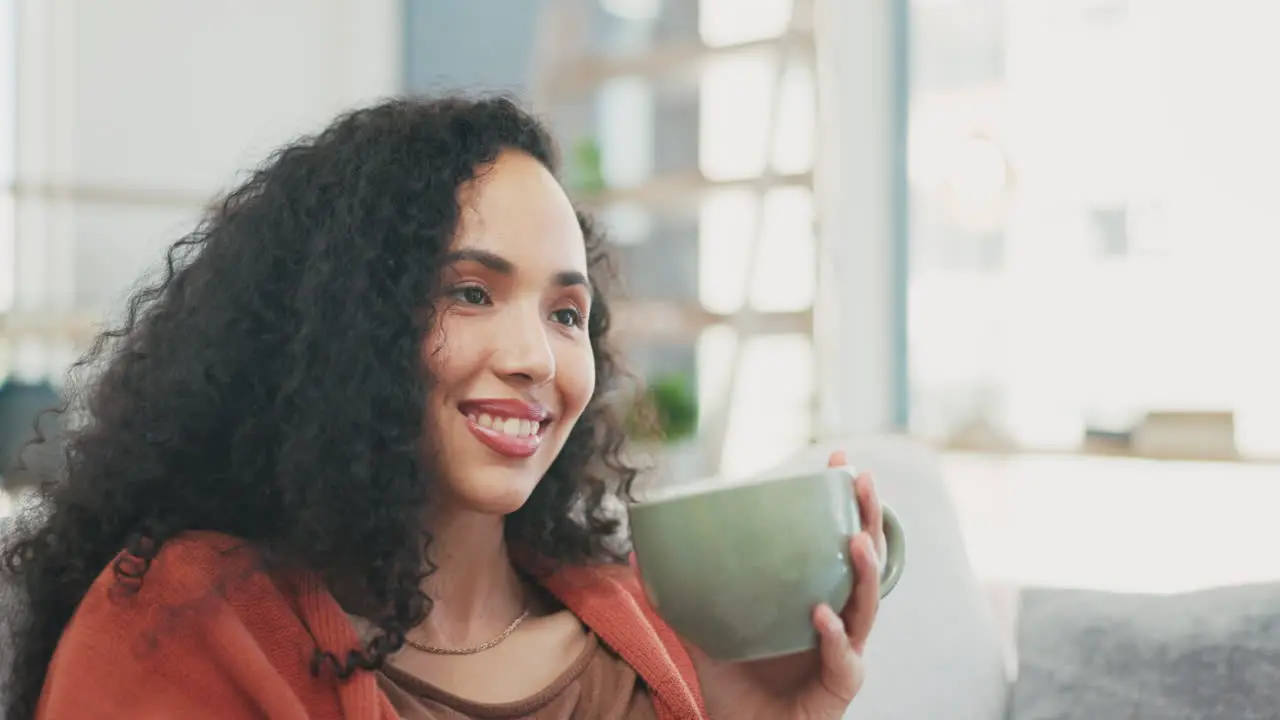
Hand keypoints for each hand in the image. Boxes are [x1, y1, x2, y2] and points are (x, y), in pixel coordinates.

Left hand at [685, 450, 884, 719]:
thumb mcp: (706, 634)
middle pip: (867, 563)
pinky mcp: (840, 688)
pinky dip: (834, 636)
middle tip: (862, 482)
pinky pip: (844, 659)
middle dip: (869, 519)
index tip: (840, 461)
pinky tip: (822, 614)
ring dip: (865, 572)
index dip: (845, 503)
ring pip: (867, 607)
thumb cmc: (737, 687)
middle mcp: (839, 620)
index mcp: (816, 598)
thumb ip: (682, 598)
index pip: (837, 543)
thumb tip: (638, 555)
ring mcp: (845, 653)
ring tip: (855, 540)